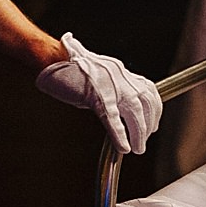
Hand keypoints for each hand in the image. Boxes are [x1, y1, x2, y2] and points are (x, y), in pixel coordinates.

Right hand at [35, 33, 162, 154]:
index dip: (154, 108)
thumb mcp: (98, 75)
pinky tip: (124, 148)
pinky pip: (113, 119)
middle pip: (146, 101)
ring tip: (137, 148)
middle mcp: (120, 76)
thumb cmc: (69, 68)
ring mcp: (110, 85)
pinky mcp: (96, 96)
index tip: (153, 123)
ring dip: (139, 132)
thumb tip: (117, 111)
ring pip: (135, 111)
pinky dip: (120, 135)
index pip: (148, 89)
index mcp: (120, 70)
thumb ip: (110, 89)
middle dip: (150, 122)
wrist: (52, 58)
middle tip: (144, 140)